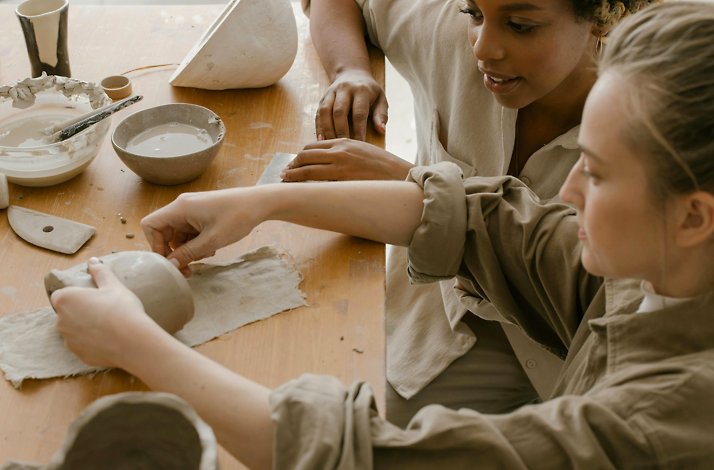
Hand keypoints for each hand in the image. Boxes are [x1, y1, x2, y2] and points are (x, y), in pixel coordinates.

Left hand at [52, 258, 164, 367]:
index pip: (59, 295)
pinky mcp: (78, 355)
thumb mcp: (113, 285)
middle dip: (78, 311)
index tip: (90, 297)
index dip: (74, 295)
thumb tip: (92, 261)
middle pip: (65, 313)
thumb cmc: (121, 308)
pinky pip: (82, 345)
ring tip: (106, 325)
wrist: (132, 341)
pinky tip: (108, 339)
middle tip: (101, 309)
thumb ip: (100, 272)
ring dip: (83, 327)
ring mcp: (68, 340)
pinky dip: (90, 342)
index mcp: (66, 300)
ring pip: (72, 331)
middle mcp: (60, 321)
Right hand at [141, 189, 262, 273]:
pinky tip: (211, 248)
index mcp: (180, 208)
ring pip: (178, 235)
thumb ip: (189, 253)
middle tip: (188, 269)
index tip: (170, 260)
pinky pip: (190, 232)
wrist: (259, 204)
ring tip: (207, 255)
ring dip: (188, 249)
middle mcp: (182, 206)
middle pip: (163, 232)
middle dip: (174, 252)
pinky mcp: (201, 215)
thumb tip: (170, 265)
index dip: (155, 245)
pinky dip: (197, 243)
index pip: (150, 225)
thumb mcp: (212, 240)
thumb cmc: (237, 217)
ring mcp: (192, 210)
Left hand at [281, 138, 413, 181]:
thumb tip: (329, 160)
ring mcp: (341, 167)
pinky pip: (319, 184)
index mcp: (343, 142)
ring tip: (286, 181)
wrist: (399, 175)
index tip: (295, 163)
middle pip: (306, 156)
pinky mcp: (343, 181)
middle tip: (285, 173)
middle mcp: (339, 152)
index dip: (300, 156)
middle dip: (292, 165)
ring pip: (308, 170)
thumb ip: (345, 152)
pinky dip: (307, 187)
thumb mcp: (362, 150)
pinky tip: (301, 191)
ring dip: (293, 176)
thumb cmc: (383, 165)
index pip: (313, 146)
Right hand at [316, 70, 387, 140]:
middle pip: (339, 112)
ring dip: (327, 129)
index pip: (359, 112)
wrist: (352, 73)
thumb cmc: (370, 92)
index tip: (360, 144)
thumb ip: (381, 115)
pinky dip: (319, 127)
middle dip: (340, 131)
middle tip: (343, 147)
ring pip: (325, 111)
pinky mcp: (323, 97)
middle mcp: (345, 89)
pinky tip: (321, 139)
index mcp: (361, 90)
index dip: (359, 130)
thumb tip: (381, 131)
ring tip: (331, 144)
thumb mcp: (381, 99)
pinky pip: (318, 113)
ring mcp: (331, 92)